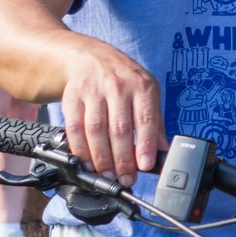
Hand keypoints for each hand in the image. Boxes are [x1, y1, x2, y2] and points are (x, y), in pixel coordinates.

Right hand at [58, 45, 165, 185]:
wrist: (90, 57)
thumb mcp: (146, 92)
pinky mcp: (72, 98)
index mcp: (141, 86)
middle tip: (125, 179)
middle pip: (119, 129)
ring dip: (101, 159)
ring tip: (108, 176)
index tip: (145, 166)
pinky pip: (75, 129)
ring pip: (96, 131)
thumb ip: (155, 122)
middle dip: (123, 159)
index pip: (145, 118)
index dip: (145, 144)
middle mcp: (117, 86)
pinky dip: (81, 150)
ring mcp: (93, 92)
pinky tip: (87, 163)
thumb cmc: (123, 79)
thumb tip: (163, 152)